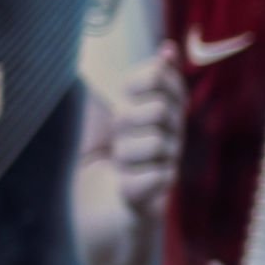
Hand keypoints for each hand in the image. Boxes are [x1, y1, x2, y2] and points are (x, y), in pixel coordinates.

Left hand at [112, 43, 185, 215]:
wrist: (92, 215)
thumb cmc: (98, 160)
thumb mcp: (107, 113)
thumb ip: (133, 85)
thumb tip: (169, 49)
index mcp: (160, 114)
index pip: (171, 82)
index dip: (150, 79)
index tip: (126, 91)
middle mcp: (172, 137)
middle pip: (161, 109)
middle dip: (128, 121)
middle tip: (115, 139)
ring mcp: (168, 166)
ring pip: (155, 143)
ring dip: (127, 156)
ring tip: (118, 167)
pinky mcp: (160, 197)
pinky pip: (154, 178)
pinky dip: (133, 183)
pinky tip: (126, 187)